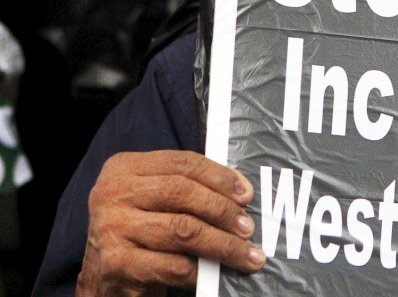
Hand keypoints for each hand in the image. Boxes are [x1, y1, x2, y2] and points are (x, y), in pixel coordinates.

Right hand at [77, 151, 265, 294]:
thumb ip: (191, 187)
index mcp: (124, 168)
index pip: (183, 162)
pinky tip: (216, 275)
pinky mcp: (116, 263)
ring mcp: (111, 228)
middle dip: (223, 210)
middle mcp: (113, 193)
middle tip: (248, 228)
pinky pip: (173, 265)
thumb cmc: (141, 231)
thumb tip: (242, 193)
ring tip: (246, 254)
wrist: (105, 276)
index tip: (246, 194)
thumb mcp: (157, 199)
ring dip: (223, 245)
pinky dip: (202, 271)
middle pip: (183, 192)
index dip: (220, 176)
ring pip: (183, 230)